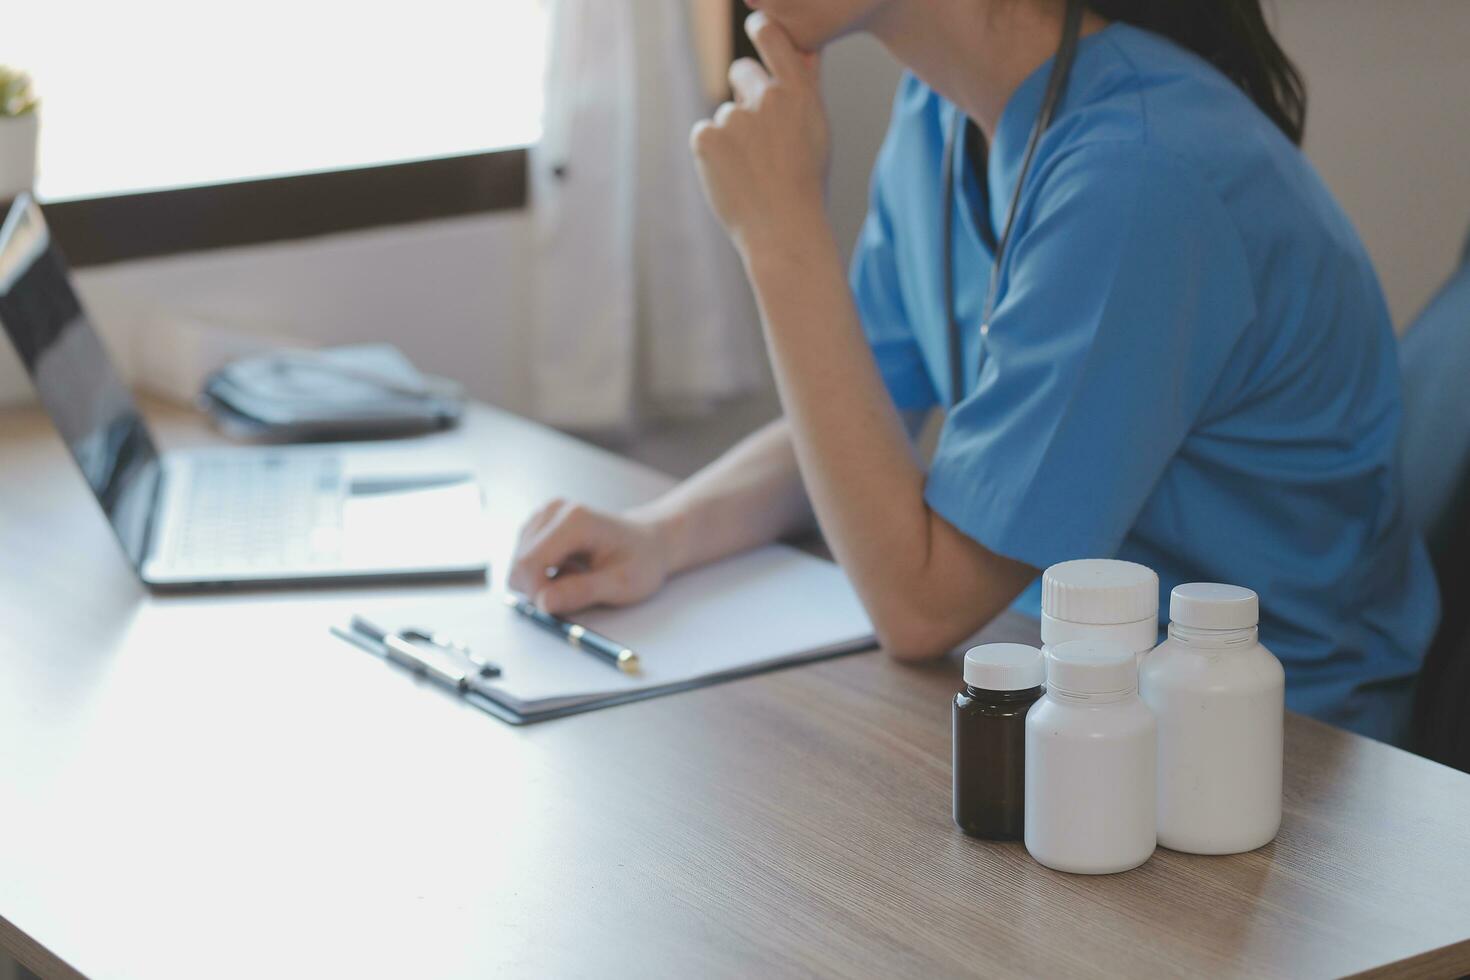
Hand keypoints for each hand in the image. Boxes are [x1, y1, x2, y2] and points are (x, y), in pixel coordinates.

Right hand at [507, 499, 670, 614]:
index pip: (528, 564)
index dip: (538, 594)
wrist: (647, 542)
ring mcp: (543, 515)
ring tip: (577, 576)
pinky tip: (568, 568)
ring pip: (519, 565)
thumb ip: (582, 592)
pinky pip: (524, 561)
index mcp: (573, 520)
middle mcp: (553, 511)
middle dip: (540, 589)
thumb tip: (543, 602)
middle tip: (576, 592)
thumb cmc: (640, 562)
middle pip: (519, 564)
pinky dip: (542, 573)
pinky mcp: (538, 525)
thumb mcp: (621, 584)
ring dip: (542, 581)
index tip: (562, 607)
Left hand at [690, 12, 828, 255]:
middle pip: (741, 73)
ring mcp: (734, 117)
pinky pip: (704, 134)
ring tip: (752, 171)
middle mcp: (767, 98)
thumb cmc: (806, 183)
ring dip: (732, 137)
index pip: (771, 35)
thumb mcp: (817, 130)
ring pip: (725, 114)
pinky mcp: (706, 138)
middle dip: (744, 96)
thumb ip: (806, 85)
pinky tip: (733, 177)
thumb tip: (804, 48)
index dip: (760, 28)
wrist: (785, 230)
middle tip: (757, 138)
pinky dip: (712, 155)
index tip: (756, 27)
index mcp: (799, 92)